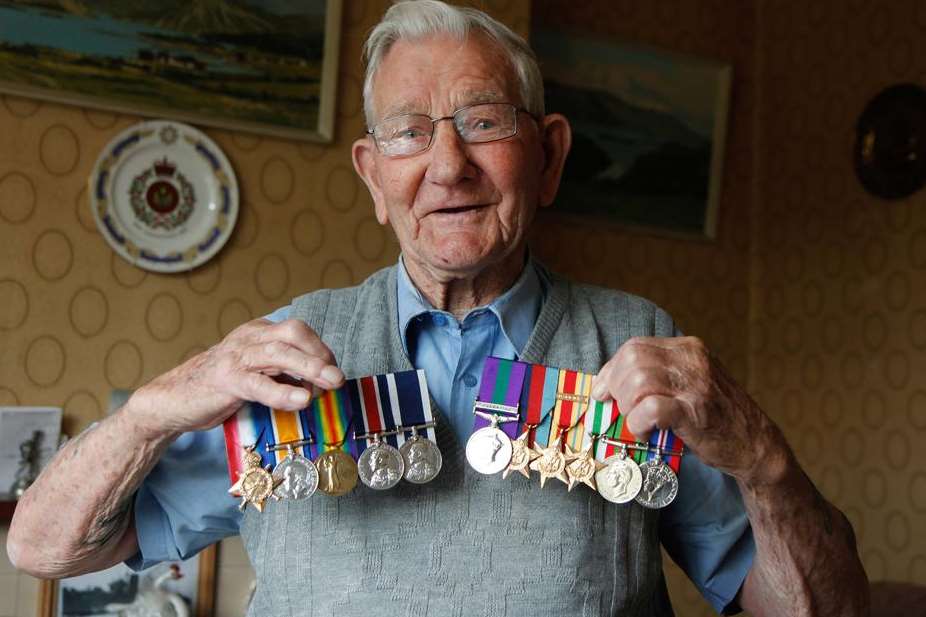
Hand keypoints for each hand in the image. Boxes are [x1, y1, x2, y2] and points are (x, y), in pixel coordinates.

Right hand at [128, 318, 344, 436]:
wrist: (173, 400)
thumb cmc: (220, 387)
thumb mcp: (257, 372)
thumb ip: (283, 371)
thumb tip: (321, 382)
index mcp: (258, 331)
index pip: (298, 331)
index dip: (320, 349)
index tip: (333, 370)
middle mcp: (248, 338)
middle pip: (293, 334)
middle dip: (320, 354)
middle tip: (339, 377)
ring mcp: (236, 357)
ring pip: (279, 354)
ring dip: (309, 368)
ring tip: (330, 383)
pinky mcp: (226, 380)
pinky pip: (259, 384)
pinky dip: (283, 391)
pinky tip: (302, 400)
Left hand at [591, 336, 781, 482]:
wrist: (756, 446)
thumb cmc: (715, 419)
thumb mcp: (689, 385)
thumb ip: (657, 378)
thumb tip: (609, 385)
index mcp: (687, 348)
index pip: (634, 347)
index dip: (611, 370)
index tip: (602, 391)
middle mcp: (692, 359)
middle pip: (631, 360)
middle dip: (616, 387)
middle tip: (621, 411)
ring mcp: (695, 383)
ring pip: (638, 380)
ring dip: (628, 406)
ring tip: (638, 423)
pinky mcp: (695, 411)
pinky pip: (651, 407)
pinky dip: (639, 422)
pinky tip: (646, 433)